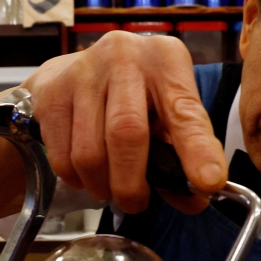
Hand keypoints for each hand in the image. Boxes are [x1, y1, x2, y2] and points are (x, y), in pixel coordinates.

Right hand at [23, 32, 226, 213]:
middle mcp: (125, 56)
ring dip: (100, 184)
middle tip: (134, 204)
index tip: (208, 182)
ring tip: (107, 186)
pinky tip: (83, 173)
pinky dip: (75, 178)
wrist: (73, 71)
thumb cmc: (131, 99)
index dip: (197, 150)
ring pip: (90, 151)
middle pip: (127, 133)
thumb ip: (180, 158)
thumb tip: (193, 201)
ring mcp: (83, 70)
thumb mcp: (165, 117)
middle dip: (131, 183)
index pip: (185, 111)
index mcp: (166, 60)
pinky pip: (62, 156)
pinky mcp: (51, 90)